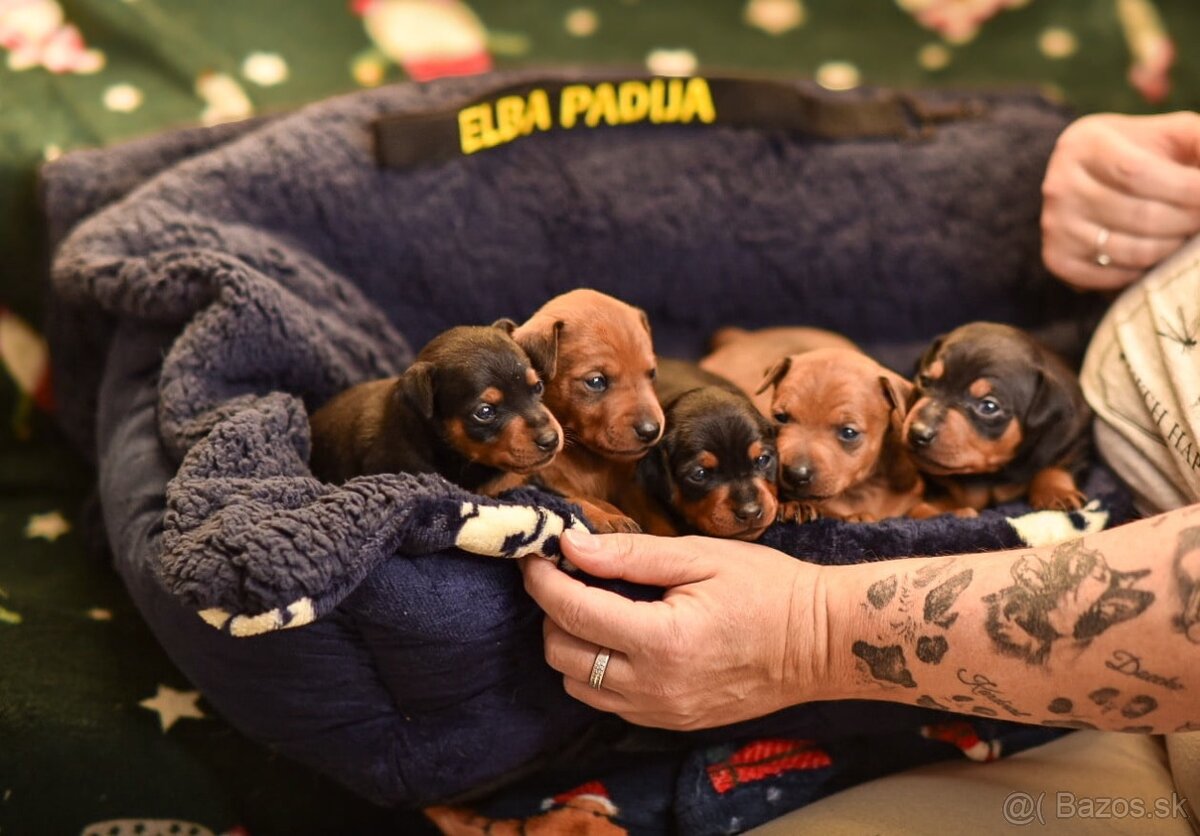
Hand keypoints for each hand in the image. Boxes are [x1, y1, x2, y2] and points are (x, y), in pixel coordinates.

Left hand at [519, 530, 829, 729]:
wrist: (821, 642)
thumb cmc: (768, 589)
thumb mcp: (700, 556)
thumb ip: (631, 554)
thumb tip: (571, 546)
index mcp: (662, 640)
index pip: (573, 612)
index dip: (543, 581)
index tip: (536, 555)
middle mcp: (655, 687)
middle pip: (563, 655)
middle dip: (552, 612)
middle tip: (568, 575)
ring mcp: (662, 712)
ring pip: (578, 686)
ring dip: (571, 644)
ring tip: (594, 606)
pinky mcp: (671, 723)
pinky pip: (608, 702)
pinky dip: (597, 670)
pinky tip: (620, 637)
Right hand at [1041, 112, 1199, 289]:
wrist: (1081, 180)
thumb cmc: (1135, 153)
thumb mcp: (1164, 133)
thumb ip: (1197, 139)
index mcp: (1085, 145)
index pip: (1137, 173)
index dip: (1186, 188)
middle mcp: (1060, 187)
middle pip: (1140, 216)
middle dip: (1188, 221)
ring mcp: (1056, 226)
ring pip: (1132, 251)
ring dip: (1173, 248)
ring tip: (1186, 234)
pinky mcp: (1057, 258)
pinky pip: (1114, 277)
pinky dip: (1145, 270)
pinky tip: (1156, 251)